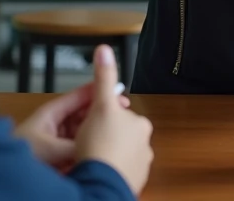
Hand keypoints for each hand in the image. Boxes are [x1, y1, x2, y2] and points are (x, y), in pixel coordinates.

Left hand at [13, 64, 131, 171]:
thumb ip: (76, 144)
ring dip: (95, 133)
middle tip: (120, 115)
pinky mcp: (60, 155)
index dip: (98, 92)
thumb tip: (97, 144)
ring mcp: (58, 139)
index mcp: (52, 113)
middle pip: (84, 114)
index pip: (79, 96)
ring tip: (112, 134)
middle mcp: (57, 124)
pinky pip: (79, 148)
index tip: (116, 91)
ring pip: (84, 131)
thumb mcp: (50, 148)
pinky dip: (88, 149)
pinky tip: (98, 152)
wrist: (3, 173)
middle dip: (101, 114)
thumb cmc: (17, 155)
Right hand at [75, 45, 154, 195]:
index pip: (120, 114)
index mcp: (141, 125)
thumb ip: (104, 77)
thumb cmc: (100, 146)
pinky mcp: (131, 184)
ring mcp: (139, 167)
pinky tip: (96, 170)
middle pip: (119, 135)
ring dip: (106, 155)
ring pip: (118, 155)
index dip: (101, 117)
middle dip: (104, 137)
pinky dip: (108, 171)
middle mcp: (145, 146)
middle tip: (88, 142)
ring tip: (91, 158)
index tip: (91, 124)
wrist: (100, 185)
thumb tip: (105, 48)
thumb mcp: (100, 105)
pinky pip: (117, 173)